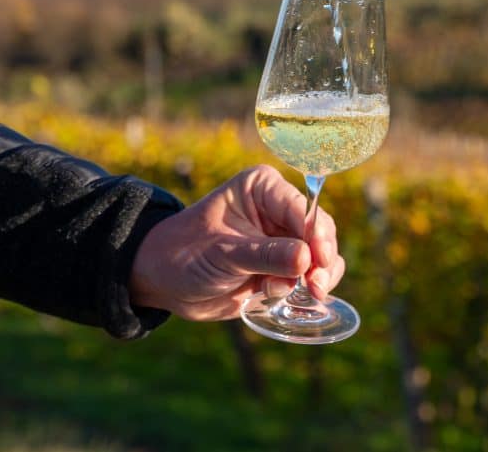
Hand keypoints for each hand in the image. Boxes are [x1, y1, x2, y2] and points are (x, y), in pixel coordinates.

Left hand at [129, 165, 345, 321]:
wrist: (166, 282)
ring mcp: (284, 239)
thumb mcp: (223, 253)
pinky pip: (312, 277)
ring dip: (314, 279)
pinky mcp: (284, 266)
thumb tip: (306, 259)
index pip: (302, 208)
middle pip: (319, 231)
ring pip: (321, 256)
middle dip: (320, 260)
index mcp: (263, 188)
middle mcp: (278, 209)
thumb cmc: (186, 254)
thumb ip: (265, 255)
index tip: (318, 262)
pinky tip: (286, 298)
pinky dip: (308, 290)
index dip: (316, 234)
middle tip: (315, 286)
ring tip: (293, 293)